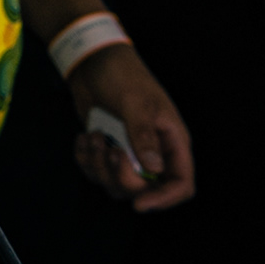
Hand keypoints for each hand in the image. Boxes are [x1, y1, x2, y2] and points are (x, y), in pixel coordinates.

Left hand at [66, 41, 194, 211]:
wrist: (91, 59)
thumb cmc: (121, 74)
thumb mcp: (135, 101)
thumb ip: (143, 134)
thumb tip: (154, 168)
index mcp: (171, 141)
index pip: (181, 184)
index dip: (164, 199)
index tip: (140, 204)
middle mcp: (153, 152)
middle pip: (144, 190)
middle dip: (121, 176)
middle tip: (110, 150)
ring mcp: (128, 152)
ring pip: (116, 184)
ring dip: (99, 167)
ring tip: (93, 138)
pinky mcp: (106, 148)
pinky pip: (96, 171)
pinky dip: (85, 160)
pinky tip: (83, 138)